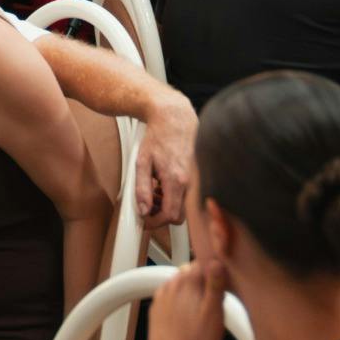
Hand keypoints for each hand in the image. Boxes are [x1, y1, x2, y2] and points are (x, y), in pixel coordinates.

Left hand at [136, 94, 196, 227]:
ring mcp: (197, 179)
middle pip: (179, 214)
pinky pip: (188, 194)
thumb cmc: (158, 137)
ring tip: (154, 188)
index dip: (155, 222)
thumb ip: (141, 188)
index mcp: (176, 181)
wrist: (174, 118)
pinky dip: (175, 194)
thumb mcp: (142, 162)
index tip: (144, 220)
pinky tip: (164, 182)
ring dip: (167, 203)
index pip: (170, 216)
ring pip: (183, 205)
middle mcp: (191, 183)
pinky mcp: (199, 176)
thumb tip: (142, 210)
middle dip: (161, 214)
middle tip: (147, 203)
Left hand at [148, 260, 226, 339]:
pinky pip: (169, 297)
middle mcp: (171, 285)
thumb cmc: (196, 339)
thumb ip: (215, 285)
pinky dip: (178, 300)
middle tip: (213, 300)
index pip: (200, 263)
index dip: (212, 271)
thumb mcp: (214, 312)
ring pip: (179, 284)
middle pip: (189, 273)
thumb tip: (216, 262)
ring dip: (189, 291)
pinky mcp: (156, 308)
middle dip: (201, 282)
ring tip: (200, 310)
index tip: (220, 281)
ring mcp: (161, 296)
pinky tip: (187, 315)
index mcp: (186, 282)